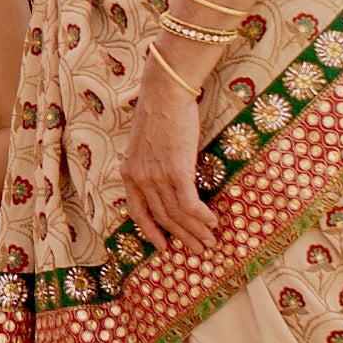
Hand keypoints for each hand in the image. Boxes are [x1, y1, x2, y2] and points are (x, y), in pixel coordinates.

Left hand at [118, 58, 210, 256]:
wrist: (166, 93)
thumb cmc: (160, 113)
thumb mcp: (145, 143)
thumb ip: (150, 164)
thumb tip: (166, 179)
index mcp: (129, 172)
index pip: (137, 212)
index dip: (151, 232)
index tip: (163, 246)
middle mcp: (140, 178)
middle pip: (162, 217)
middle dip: (181, 236)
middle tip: (197, 249)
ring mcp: (157, 175)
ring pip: (177, 214)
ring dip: (196, 231)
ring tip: (209, 241)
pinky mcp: (177, 170)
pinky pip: (189, 203)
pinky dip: (202, 216)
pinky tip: (213, 222)